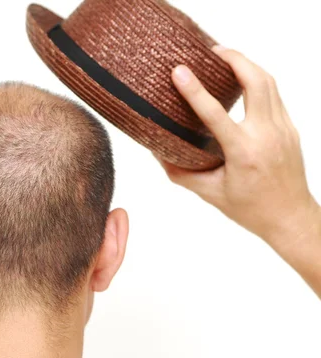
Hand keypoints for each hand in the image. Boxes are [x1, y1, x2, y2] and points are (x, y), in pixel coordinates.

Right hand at [159, 46, 319, 249]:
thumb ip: (180, 173)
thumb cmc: (250, 210)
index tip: (179, 70)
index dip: (194, 90)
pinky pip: (274, 95)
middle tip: (212, 50)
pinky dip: (258, 80)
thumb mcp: (210, 193)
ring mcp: (283, 129)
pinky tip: (243, 81)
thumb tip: (156, 152)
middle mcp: (267, 135)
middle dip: (234, 59)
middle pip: (256, 81)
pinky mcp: (289, 128)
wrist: (291, 217)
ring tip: (226, 58)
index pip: (215, 113)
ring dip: (247, 65)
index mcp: (244, 153)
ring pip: (269, 82)